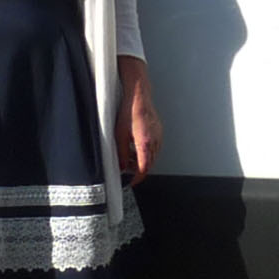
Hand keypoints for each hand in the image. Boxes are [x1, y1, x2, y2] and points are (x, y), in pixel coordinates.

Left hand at [117, 55, 161, 185]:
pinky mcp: (159, 130)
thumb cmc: (129, 111)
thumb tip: (122, 166)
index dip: (137, 178)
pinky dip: (146, 150)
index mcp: (145, 143)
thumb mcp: (119, 135)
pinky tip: (136, 146)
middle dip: (139, 169)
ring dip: (143, 160)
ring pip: (153, 155)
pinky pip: (155, 146)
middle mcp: (155, 141)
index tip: (132, 182)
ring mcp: (159, 135)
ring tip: (130, 157)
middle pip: (150, 163)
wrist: (138, 95)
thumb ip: (121, 153)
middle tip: (129, 171)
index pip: (144, 169)